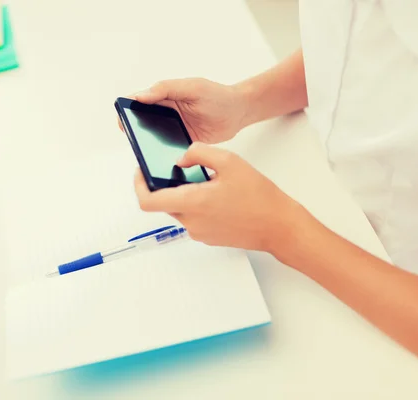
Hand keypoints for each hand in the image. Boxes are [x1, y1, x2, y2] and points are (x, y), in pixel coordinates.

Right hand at [120, 78, 249, 143]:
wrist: (239, 113)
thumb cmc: (217, 95)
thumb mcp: (192, 87)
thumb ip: (166, 89)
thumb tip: (140, 97)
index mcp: (164, 97)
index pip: (139, 102)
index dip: (128, 111)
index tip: (123, 120)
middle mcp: (165, 114)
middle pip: (143, 124)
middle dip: (137, 132)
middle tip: (136, 141)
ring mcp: (174, 130)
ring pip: (154, 140)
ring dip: (150, 146)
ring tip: (149, 154)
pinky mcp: (184, 144)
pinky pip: (169, 151)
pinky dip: (165, 156)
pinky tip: (164, 161)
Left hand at [133, 143, 303, 251]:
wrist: (278, 226)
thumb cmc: (259, 197)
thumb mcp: (230, 161)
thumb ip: (199, 153)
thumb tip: (180, 159)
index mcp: (192, 203)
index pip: (147, 201)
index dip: (139, 185)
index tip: (142, 172)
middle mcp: (191, 222)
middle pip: (164, 203)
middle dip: (167, 185)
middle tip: (181, 170)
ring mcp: (200, 233)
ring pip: (180, 210)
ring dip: (185, 195)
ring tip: (209, 182)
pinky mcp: (210, 238)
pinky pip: (194, 219)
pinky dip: (198, 206)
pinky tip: (218, 196)